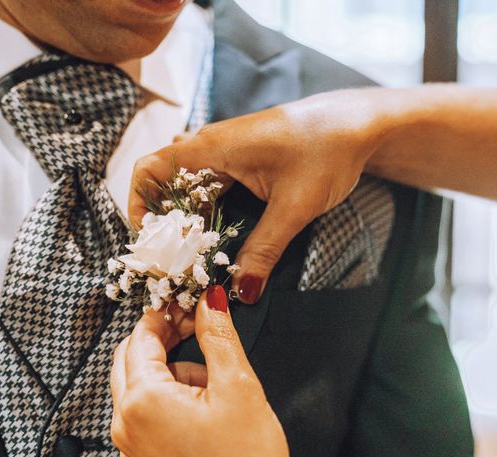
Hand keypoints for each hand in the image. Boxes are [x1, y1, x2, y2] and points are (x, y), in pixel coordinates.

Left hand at [110, 286, 290, 456]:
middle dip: (163, 341)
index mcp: (143, 401)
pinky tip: (202, 411)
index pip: (141, 337)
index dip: (165, 314)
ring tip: (212, 387)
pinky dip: (167, 401)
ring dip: (170, 373)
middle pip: (131, 359)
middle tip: (198, 333)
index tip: (187, 305)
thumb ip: (218, 335)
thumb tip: (209, 301)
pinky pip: (145, 415)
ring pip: (140, 387)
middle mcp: (126, 424)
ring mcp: (132, 446)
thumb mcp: (238, 387)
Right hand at [129, 90, 383, 302]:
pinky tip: (216, 233)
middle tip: (171, 260)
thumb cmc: (328, 151)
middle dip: (163, 221)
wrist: (358, 124)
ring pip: (187, 184)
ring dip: (185, 216)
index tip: (148, 242)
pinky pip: (209, 183)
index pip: (151, 169)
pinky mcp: (241, 158)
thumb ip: (264, 251)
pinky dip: (205, 208)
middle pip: (164, 181)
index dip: (138, 204)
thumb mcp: (294, 208)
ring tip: (190, 253)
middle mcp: (212, 144)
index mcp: (213, 147)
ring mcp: (226, 150)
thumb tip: (241, 292)